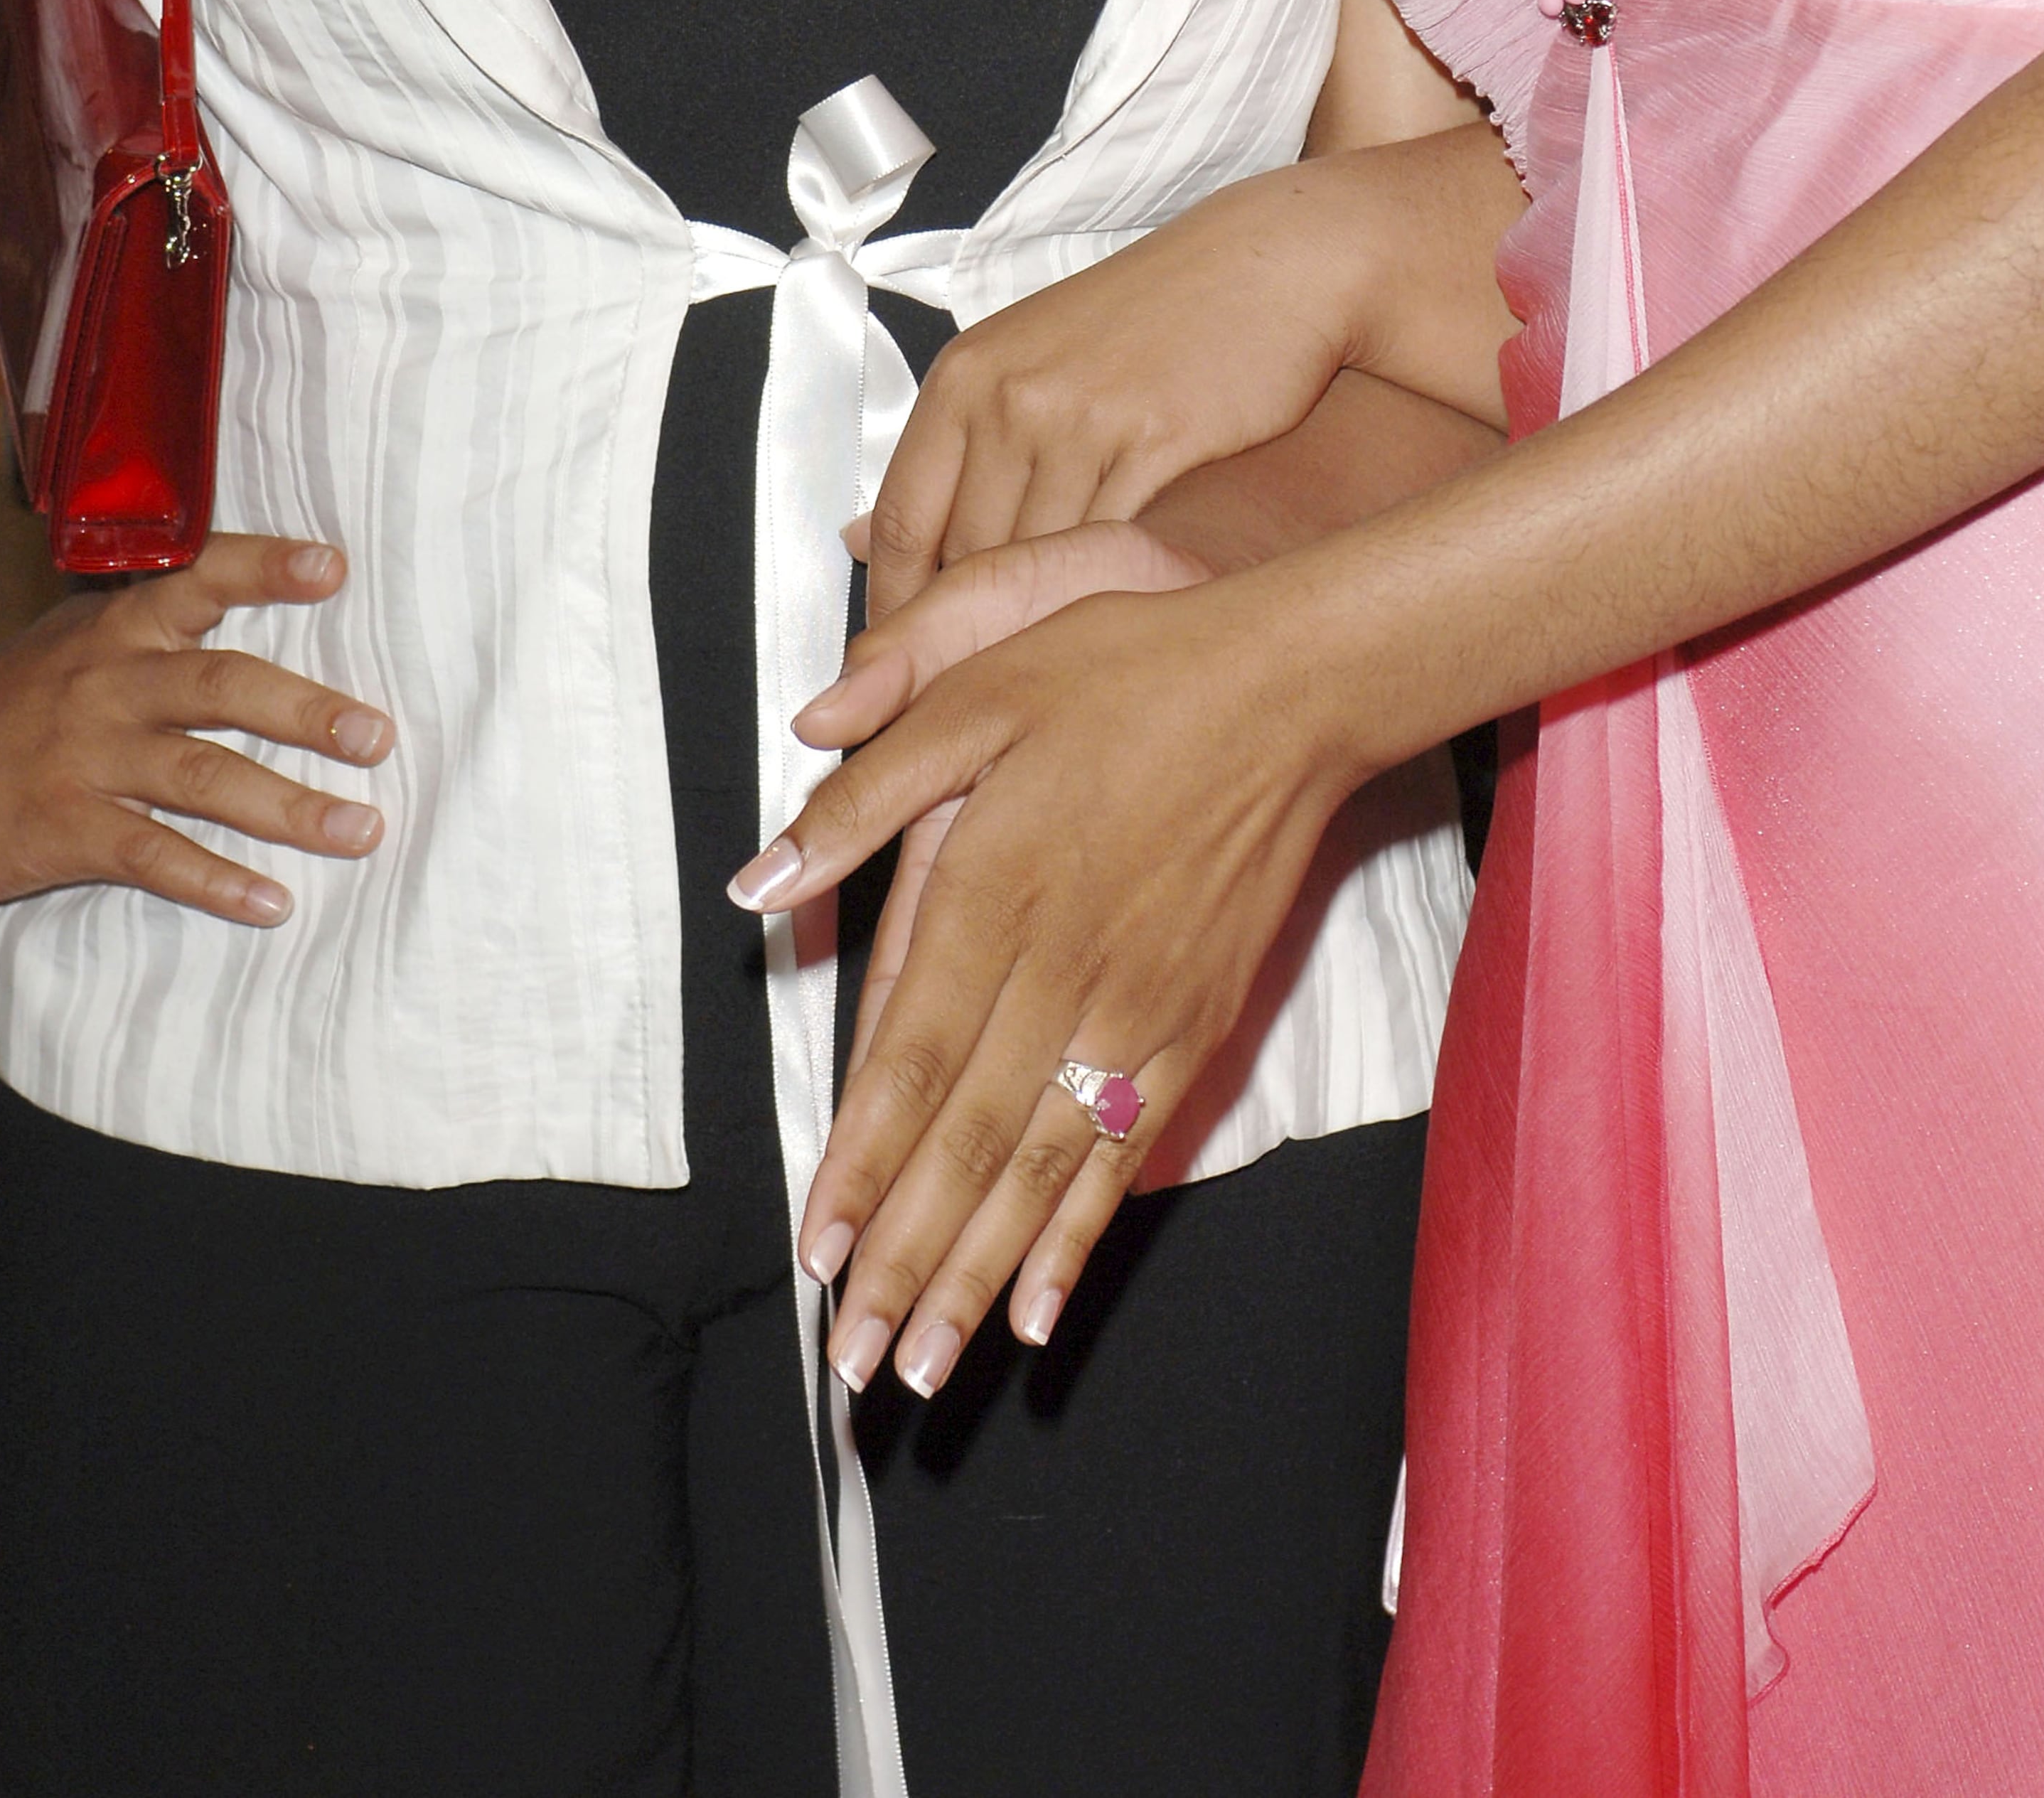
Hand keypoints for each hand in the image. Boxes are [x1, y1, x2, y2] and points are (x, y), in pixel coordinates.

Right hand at [0, 534, 392, 923]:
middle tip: (377, 737)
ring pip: (202, 777)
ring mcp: (88, 758)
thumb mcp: (85, 634)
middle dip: (307, 712)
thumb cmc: (22, 697)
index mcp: (120, 627)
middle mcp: (111, 684)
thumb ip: (164, 619)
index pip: (199, 578)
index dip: (265, 568)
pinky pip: (152, 855)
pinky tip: (271, 900)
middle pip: (222, 686)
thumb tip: (276, 598)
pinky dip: (214, 879)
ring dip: (287, 807)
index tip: (333, 567)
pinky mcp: (65, 828)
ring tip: (360, 831)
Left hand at [735, 568, 1350, 1398]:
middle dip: (905, 1259)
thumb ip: (865, 796)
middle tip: (849, 1361)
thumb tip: (756, 881)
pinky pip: (1124, 1155)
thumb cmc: (1122, 675)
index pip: (909, 1061)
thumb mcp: (976, 692)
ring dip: (978, 1277)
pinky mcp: (1195, 1024)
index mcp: (994, 891)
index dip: (860, 1166)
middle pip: (969, 1143)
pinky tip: (1038, 1313)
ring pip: (1042, 1171)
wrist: (1287, 687)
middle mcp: (1062, 970)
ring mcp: (1137, 1009)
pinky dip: (1077, 1239)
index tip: (815, 1253)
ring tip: (922, 1368)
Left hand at [861, 172, 1363, 621]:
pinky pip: (1113, 544)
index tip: (904, 659)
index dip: (895, 605)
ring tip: (1050, 663)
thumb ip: (948, 453)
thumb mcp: (1025, 362)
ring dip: (1045, 615)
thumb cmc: (1150, 317)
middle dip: (970, 629)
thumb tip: (854, 537)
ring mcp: (1081, 417)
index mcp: (966, 375)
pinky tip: (1121, 612)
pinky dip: (1112, 586)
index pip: (902, 520)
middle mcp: (1011, 395)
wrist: (1265, 269)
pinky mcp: (1156, 439)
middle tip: (979, 678)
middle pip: (965, 554)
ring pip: (1039, 559)